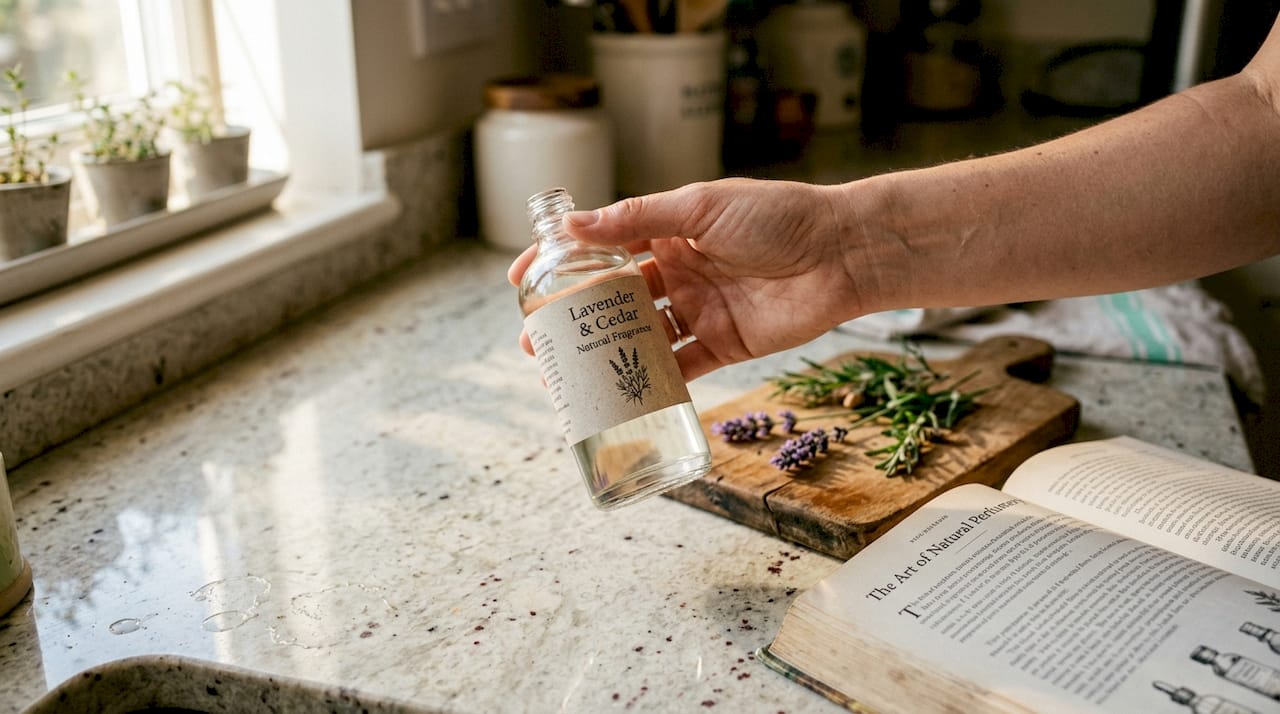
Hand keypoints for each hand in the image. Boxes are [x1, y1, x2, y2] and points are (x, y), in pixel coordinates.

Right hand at [508, 178, 867, 380]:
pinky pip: (681, 368)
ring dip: (604, 354)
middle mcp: (680, 272)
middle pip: (615, 300)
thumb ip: (638, 219)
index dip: (563, 263)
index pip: (604, 247)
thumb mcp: (700, 207)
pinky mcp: (724, 345)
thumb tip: (574, 226)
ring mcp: (699, 310)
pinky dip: (652, 382)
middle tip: (536, 340)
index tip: (523, 280)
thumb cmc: (776, 216)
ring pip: (641, 337)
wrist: (841, 253)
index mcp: (671, 232)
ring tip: (563, 373)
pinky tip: (618, 394)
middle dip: (573, 319)